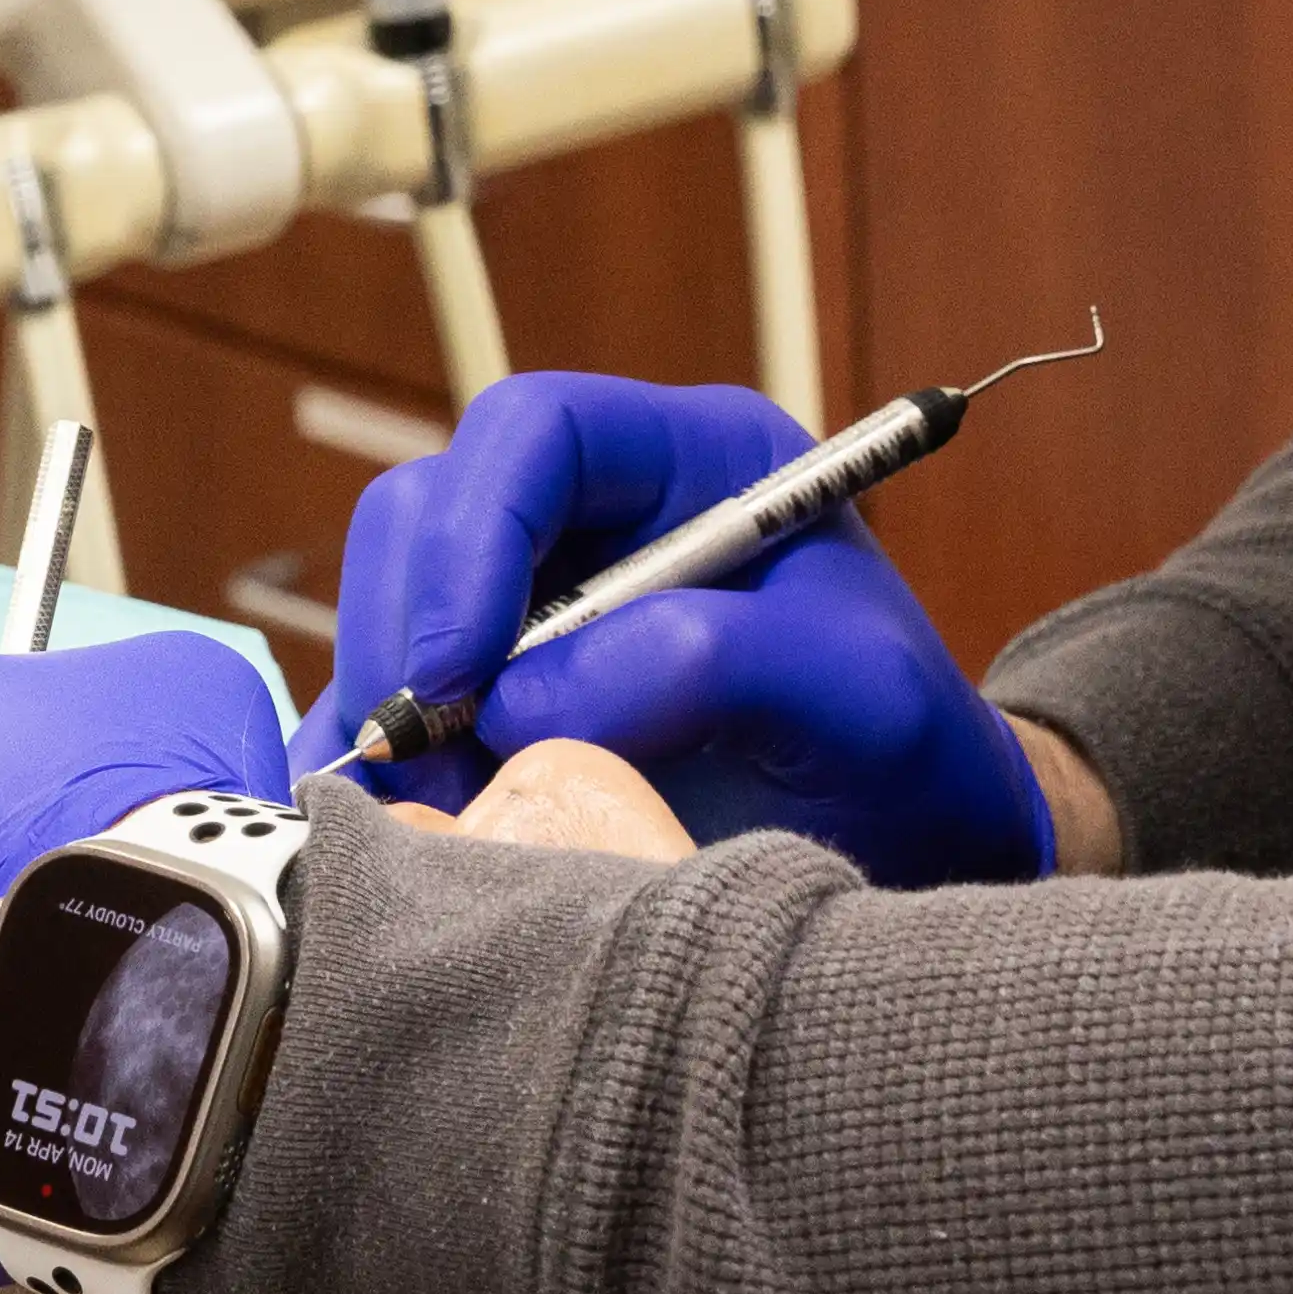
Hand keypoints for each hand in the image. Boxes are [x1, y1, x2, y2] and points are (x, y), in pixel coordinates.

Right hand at [299, 372, 1052, 887]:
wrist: (916, 859)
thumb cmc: (908, 760)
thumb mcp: (857, 697)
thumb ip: (708, 664)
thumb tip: (524, 700)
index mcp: (699, 461)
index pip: (537, 434)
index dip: (474, 539)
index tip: (458, 677)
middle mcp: (604, 516)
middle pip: (433, 513)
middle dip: (409, 639)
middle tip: (430, 772)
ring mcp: (542, 603)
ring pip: (393, 606)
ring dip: (384, 712)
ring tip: (440, 821)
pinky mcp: (503, 696)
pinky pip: (388, 699)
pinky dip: (375, 765)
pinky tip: (412, 833)